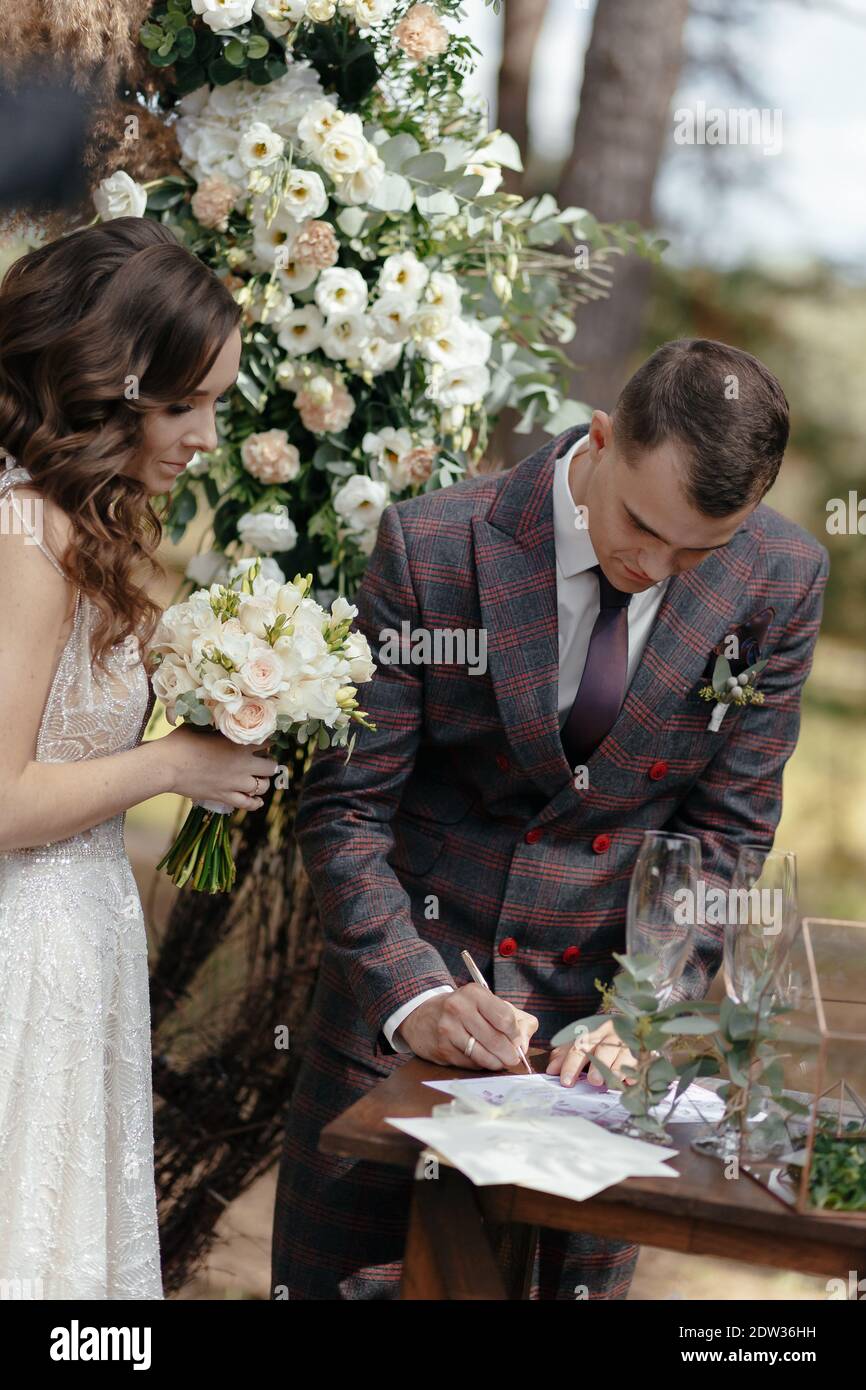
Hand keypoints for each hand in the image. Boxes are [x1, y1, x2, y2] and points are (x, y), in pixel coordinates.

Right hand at [159, 724, 280, 810]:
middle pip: (271, 767)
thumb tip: (225, 717)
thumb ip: (220, 725)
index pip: (269, 741)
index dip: (269, 741)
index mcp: (240, 743)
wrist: (166, 765)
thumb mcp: (203, 725)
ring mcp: (235, 783)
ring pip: (263, 787)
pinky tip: (257, 800)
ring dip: (262, 782)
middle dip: (268, 764)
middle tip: (262, 761)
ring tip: (257, 779)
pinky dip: (255, 803)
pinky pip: (248, 804)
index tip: (265, 741)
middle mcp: (242, 764)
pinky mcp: (224, 796)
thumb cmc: (181, 741)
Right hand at [397, 984, 537, 1069]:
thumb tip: (523, 1045)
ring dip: (496, 1062)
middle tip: (513, 1058)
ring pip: (483, 1055)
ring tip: (501, 1062)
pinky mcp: (442, 1049)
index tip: (517, 1040)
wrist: (422, 1016)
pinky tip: (481, 1060)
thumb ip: (514, 1019)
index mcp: (474, 993)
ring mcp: (448, 1030)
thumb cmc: (463, 1010)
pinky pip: (469, 1063)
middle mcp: (458, 1008)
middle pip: (495, 1039)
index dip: (515, 1033)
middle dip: (509, 1053)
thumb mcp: (486, 1003)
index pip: (504, 1017)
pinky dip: (480, 1065)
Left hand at [546, 1018, 637, 1087]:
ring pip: (622, 1054)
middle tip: (593, 1081)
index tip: (566, 1082)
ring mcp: (629, 1043)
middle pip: (602, 1050)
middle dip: (597, 1065)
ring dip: (617, 1069)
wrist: (634, 1023)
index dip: (571, 1065)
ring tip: (612, 1081)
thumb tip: (550, 1069)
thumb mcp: (583, 1043)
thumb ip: (566, 1054)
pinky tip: (632, 1081)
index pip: (578, 1048)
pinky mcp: (645, 1051)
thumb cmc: (603, 1040)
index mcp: (592, 1034)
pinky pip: (641, 1060)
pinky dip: (636, 1071)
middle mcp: (610, 1037)